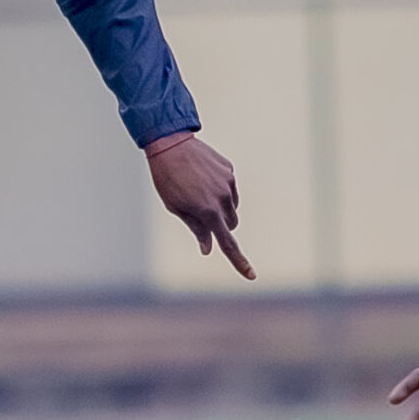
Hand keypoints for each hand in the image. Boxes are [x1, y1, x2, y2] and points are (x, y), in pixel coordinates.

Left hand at [144, 132, 253, 279]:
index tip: (251, 276)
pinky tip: (202, 176)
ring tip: (197, 190)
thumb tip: (207, 248)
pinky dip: (219, 188)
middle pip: (231, 224)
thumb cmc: (168, 180)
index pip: (227, 243)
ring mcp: (228, 183)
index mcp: (208, 212)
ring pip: (232, 206)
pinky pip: (229, 187)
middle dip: (221, 225)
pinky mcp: (229, 170)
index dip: (239, 262)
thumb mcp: (176, 207)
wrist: (170, 143)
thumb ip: (196, 228)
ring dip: (220, 206)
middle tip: (199, 212)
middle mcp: (223, 198)